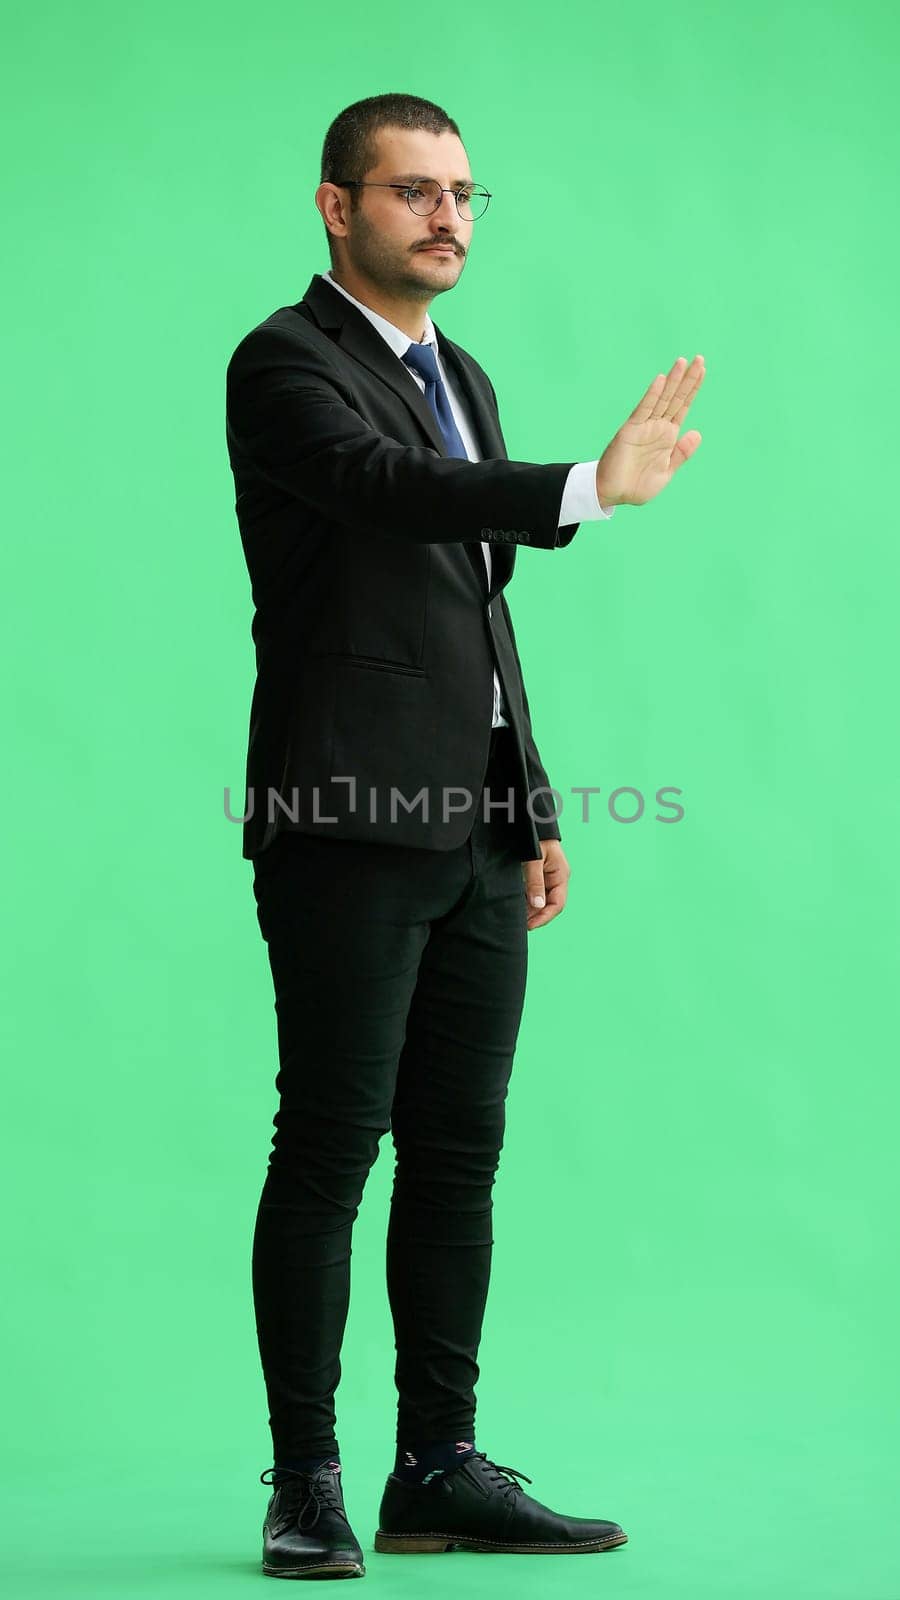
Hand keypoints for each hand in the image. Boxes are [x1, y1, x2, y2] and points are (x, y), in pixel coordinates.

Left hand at [522, 839, 569, 930]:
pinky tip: (518, 905)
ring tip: (517, 917)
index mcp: (561, 875)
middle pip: (550, 904)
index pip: (557, 904)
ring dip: (531, 909)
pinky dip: (528, 900)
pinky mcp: (539, 875)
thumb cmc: (535, 837)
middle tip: (521, 924)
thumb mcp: (534, 860)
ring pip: (542, 900)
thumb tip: (537, 904)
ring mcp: (549, 877)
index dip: (544, 917)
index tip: (530, 926)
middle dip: (536, 916)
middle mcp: (557, 878)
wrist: (532, 822)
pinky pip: (536, 892)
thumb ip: (535, 882)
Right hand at [595, 354, 705, 507]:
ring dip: (673, 380)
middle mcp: (657, 427)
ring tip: (683, 362)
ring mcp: (644, 427)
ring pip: (662, 399)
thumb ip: (681, 454)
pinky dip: (653, 394)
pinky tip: (662, 379)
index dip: (692, 389)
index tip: (702, 370)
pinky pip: (644, 409)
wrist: (613, 495)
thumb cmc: (637, 486)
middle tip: (699, 358)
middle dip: (688, 379)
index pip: (682, 407)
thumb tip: (697, 433)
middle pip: (675, 398)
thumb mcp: (666, 472)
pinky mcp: (631, 430)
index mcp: (668, 436)